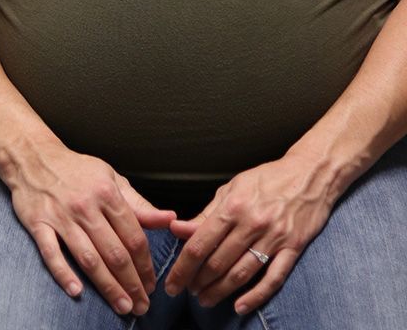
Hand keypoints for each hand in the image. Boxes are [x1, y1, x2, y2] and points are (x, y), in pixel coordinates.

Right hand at [8, 143, 174, 316]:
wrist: (34, 156)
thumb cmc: (77, 170)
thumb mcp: (111, 178)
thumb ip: (138, 203)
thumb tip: (169, 218)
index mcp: (107, 193)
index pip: (133, 236)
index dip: (146, 264)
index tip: (152, 284)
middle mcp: (86, 206)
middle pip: (114, 252)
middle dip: (132, 283)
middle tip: (142, 306)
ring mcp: (61, 216)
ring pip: (88, 258)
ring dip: (107, 287)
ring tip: (122, 307)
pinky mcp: (38, 223)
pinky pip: (51, 253)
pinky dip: (63, 273)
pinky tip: (77, 292)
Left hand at [164, 155, 334, 314]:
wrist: (310, 173)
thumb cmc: (266, 180)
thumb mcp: (232, 189)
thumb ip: (206, 214)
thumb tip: (177, 230)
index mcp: (233, 206)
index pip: (200, 244)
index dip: (182, 268)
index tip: (172, 283)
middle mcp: (252, 223)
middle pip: (218, 263)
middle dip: (199, 282)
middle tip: (188, 292)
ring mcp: (274, 237)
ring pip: (241, 274)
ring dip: (220, 291)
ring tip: (206, 300)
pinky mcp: (293, 248)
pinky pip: (273, 279)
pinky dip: (256, 296)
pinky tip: (240, 307)